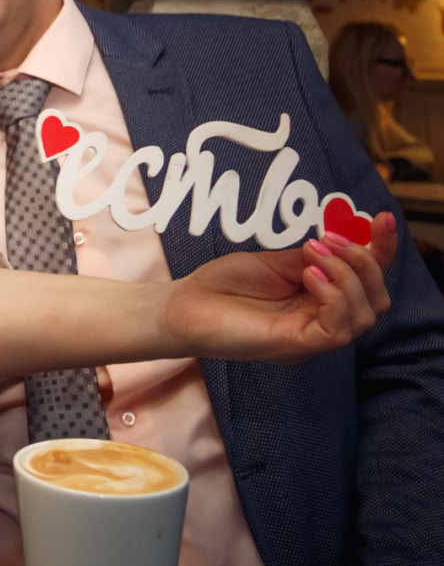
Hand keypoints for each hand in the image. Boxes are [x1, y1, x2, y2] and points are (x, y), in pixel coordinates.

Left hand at [165, 213, 397, 363]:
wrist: (181, 305)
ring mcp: (311, 337)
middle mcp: (321, 323)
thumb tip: (343, 240)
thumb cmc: (222, 286)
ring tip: (316, 252)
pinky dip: (332, 295)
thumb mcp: (274, 263)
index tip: (384, 219)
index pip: (366, 281)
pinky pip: (338, 329)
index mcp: (319, 302)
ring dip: (348, 275)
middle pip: (376, 300)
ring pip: (365, 315)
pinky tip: (308, 275)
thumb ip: (311, 257)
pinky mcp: (296, 346)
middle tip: (330, 238)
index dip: (381, 251)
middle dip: (365, 262)